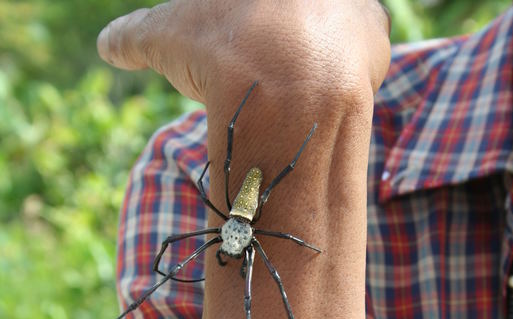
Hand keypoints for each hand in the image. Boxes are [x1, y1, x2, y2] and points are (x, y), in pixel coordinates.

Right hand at [97, 0, 390, 107]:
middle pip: (295, 10)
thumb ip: (135, 37)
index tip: (231, 34)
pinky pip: (362, 46)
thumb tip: (108, 46)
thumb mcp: (165, 38)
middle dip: (277, 24)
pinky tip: (319, 90)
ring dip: (314, 41)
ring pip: (333, 17)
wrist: (287, 80)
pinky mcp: (376, 33)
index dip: (237, 21)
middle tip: (257, 54)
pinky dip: (342, 69)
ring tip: (288, 77)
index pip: (245, 8)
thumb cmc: (222, 47)